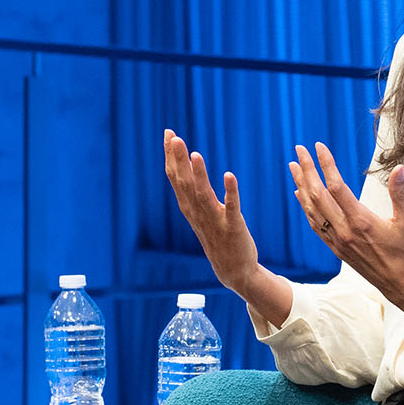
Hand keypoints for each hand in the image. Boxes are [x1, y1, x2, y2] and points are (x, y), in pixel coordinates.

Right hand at [163, 129, 264, 288]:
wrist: (234, 271)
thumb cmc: (217, 238)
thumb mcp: (200, 214)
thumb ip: (192, 192)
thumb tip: (184, 167)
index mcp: (189, 208)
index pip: (176, 178)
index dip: (172, 156)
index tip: (169, 133)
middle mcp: (198, 213)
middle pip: (185, 183)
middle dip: (179, 160)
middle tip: (174, 137)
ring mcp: (215, 221)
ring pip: (203, 195)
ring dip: (199, 175)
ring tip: (195, 154)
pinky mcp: (233, 227)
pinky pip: (231, 207)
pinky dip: (229, 192)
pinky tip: (229, 175)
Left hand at [289, 143, 403, 305]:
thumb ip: (399, 193)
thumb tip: (398, 168)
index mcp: (361, 221)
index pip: (336, 186)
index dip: (326, 164)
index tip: (319, 147)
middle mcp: (345, 231)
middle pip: (318, 195)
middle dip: (307, 170)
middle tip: (299, 149)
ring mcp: (339, 242)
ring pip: (313, 210)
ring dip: (302, 186)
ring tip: (294, 168)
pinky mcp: (338, 250)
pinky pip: (316, 226)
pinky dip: (306, 208)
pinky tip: (302, 196)